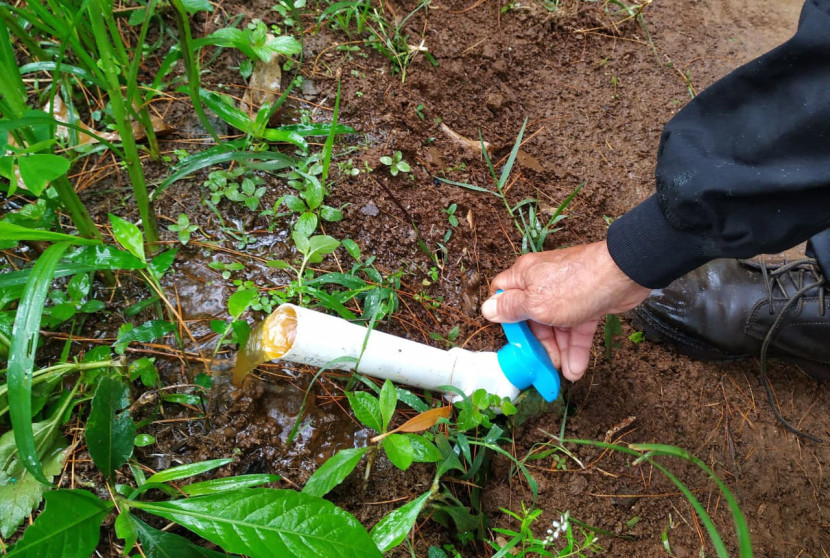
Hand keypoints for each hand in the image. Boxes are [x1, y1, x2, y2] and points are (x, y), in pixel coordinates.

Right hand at [481, 240, 650, 380]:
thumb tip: (487, 309)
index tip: (514, 339)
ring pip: (556, 326)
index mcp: (524, 276)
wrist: (623, 274)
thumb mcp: (535, 303)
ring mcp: (565, 293)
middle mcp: (542, 283)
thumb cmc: (575, 285)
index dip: (505, 318)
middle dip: (539, 343)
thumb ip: (511, 309)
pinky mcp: (586, 303)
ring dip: (560, 351)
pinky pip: (576, 328)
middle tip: (543, 363)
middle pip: (532, 317)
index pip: (504, 296)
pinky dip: (576, 347)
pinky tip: (577, 368)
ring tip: (566, 374)